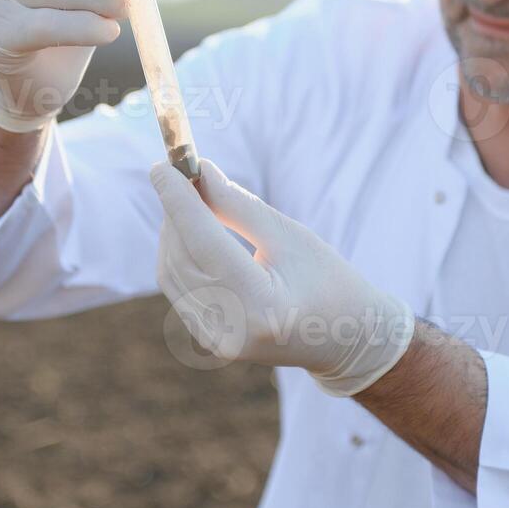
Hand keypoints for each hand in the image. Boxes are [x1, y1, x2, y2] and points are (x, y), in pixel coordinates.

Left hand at [150, 159, 414, 395]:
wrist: (347, 339)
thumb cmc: (329, 281)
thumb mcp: (289, 236)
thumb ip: (238, 205)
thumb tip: (198, 172)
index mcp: (260, 305)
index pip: (204, 243)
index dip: (178, 201)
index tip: (162, 165)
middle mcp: (231, 329)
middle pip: (182, 256)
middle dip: (175, 210)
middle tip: (180, 173)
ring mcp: (217, 341)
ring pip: (172, 272)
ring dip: (173, 231)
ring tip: (191, 200)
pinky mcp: (210, 341)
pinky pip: (179, 289)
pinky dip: (180, 255)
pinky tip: (192, 232)